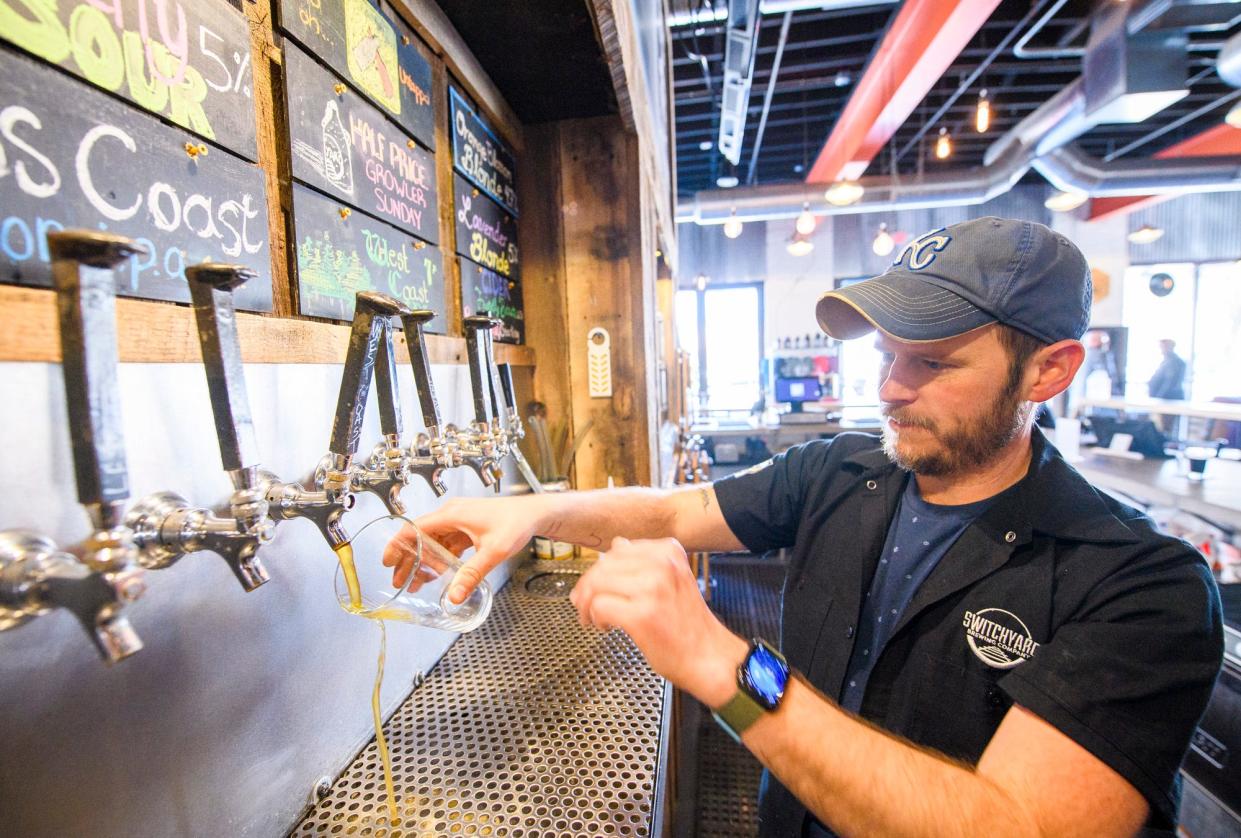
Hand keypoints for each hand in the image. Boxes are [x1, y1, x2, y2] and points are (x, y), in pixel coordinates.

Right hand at [383, 496, 542, 603]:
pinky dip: (440, 559)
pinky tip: (438, 575)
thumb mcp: (493, 552)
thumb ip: (472, 575)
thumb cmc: (516, 523)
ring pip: (433, 542)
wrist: (536, 513)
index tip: (388, 561)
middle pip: (420, 537)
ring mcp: (460, 520)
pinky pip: (447, 543)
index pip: (414, 528)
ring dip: (424, 561)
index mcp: (452, 515)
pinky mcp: (468, 527)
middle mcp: (452, 514)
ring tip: (415, 583)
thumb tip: (454, 597)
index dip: (398, 545)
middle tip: (399, 580)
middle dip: (408, 559)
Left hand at [570, 537, 747, 706]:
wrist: (709, 657)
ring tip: (593, 618)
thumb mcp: (672, 579)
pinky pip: (599, 606)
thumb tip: (616, 544)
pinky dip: (594, 618)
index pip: (617, 550)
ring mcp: (652, 589)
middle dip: (587, 587)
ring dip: (587, 603)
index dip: (601, 570)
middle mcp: (662, 564)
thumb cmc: (688, 624)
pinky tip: (606, 627)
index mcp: (668, 551)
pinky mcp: (641, 615)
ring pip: (597, 584)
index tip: (599, 587)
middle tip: (584, 606)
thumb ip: (644, 561)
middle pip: (603, 566)